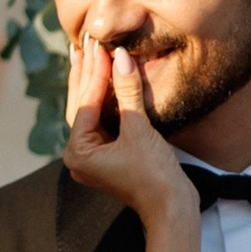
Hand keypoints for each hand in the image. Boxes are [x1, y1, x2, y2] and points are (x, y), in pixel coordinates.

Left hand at [64, 33, 195, 229]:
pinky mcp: (108, 155)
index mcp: (79, 152)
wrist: (172, 208)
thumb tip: (119, 56)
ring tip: (88, 53)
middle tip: (87, 42)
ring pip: (90, 111)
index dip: (94, 72)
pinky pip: (102, 120)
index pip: (85, 102)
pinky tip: (104, 78)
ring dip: (93, 83)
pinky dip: (104, 99)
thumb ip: (127, 92)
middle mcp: (79, 155)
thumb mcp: (139, 130)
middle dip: (86, 74)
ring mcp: (93, 156)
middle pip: (81, 105)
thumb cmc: (154, 176)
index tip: (99, 45)